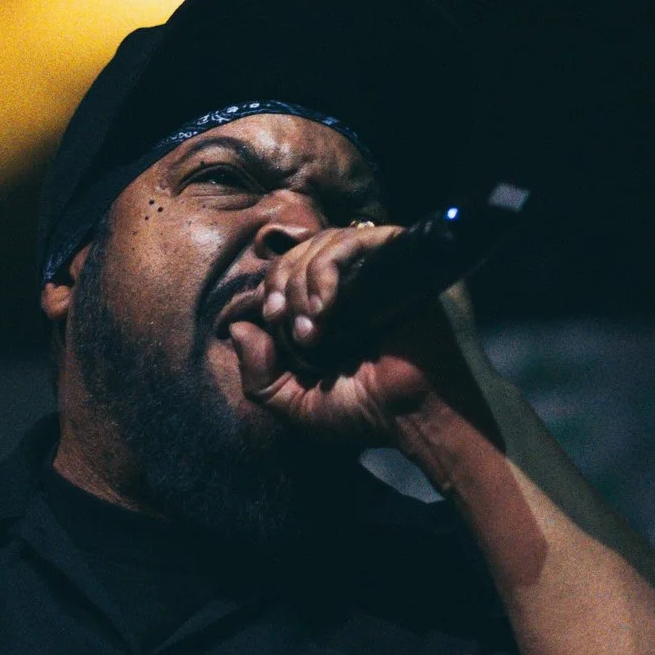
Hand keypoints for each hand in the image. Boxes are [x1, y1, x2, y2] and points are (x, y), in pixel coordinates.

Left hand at [227, 223, 479, 444]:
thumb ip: (259, 376)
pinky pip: (353, 241)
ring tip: (314, 328)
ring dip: (305, 282)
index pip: (289, 271)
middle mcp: (356, 283)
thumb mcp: (297, 405)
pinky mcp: (401, 258)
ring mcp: (379, 268)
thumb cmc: (368, 412)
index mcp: (332, 308)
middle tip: (288, 323)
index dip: (273, 288)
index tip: (274, 319)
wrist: (418, 413)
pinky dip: (329, 269)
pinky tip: (327, 307)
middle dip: (283, 284)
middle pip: (301, 251)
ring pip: (324, 242)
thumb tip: (236, 328)